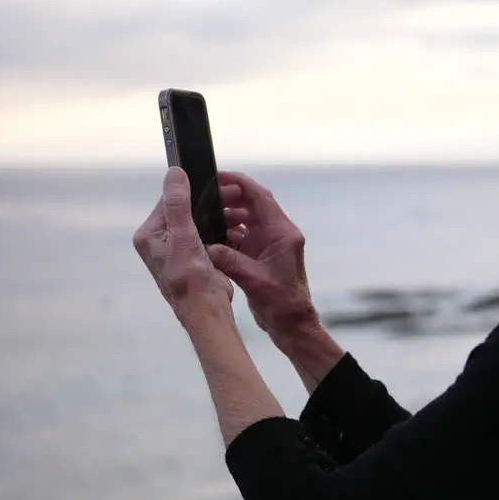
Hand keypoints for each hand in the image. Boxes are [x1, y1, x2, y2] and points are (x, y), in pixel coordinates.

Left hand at [133, 168, 234, 331]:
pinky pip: (207, 234)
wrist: (206, 310)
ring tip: (241, 214)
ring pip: (199, 221)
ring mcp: (177, 248)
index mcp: (149, 235)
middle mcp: (160, 240)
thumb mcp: (182, 236)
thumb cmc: (189, 279)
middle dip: (212, 203)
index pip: (170, 200)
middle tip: (235, 196)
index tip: (218, 184)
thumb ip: (177, 204)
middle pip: (187, 209)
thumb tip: (174, 173)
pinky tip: (238, 228)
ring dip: (220, 216)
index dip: (194, 189)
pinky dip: (222, 229)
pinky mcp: (193, 256)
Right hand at [205, 171, 321, 338]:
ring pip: (247, 219)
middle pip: (253, 204)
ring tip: (207, 215)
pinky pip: (243, 236)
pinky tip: (213, 236)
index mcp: (283, 233)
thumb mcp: (254, 280)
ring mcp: (270, 244)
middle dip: (230, 197)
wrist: (292, 323)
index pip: (261, 197)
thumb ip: (230, 260)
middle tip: (207, 196)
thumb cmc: (282, 303)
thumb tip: (206, 246)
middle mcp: (278, 234)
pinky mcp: (261, 255)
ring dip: (228, 215)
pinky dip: (229, 233)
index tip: (220, 176)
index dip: (240, 183)